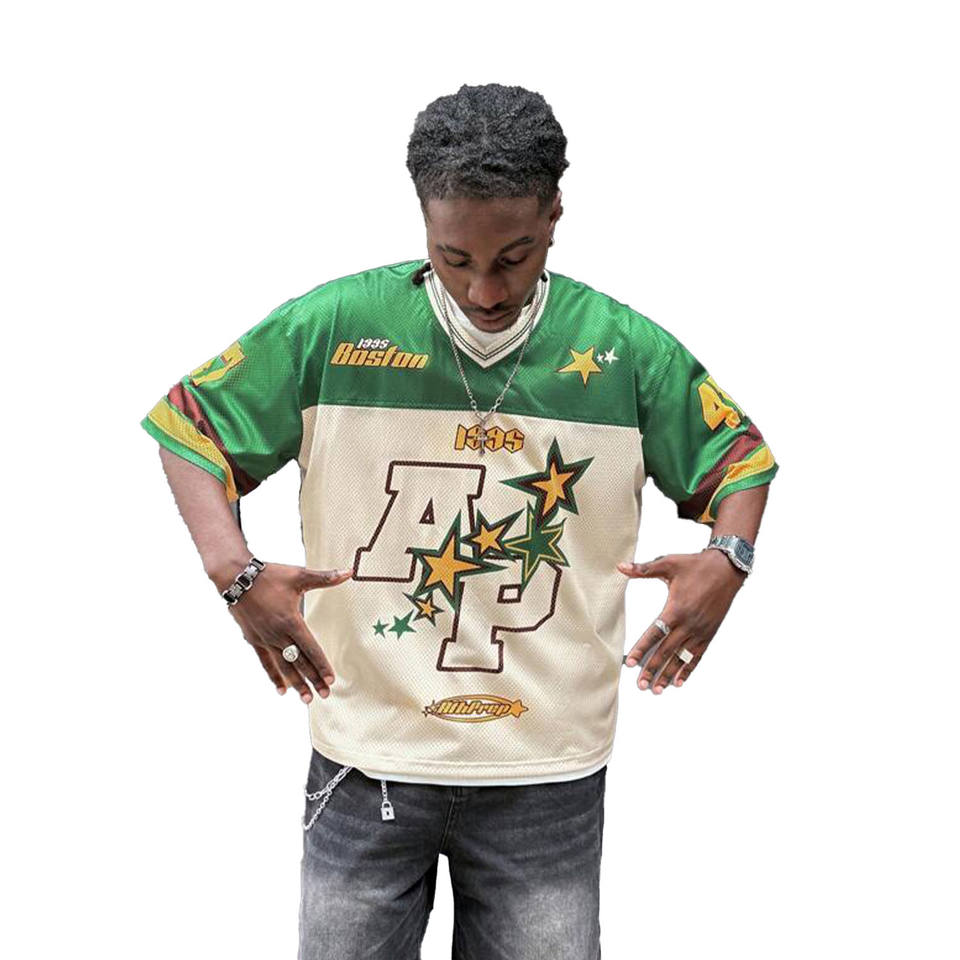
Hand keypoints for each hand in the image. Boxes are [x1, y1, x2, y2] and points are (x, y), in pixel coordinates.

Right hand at [225, 562, 353, 703]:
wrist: (236, 577)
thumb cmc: (270, 575)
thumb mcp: (299, 575)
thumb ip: (325, 577)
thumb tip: (349, 571)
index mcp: (290, 621)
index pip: (310, 648)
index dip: (321, 665)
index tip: (331, 679)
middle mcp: (277, 634)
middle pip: (298, 662)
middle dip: (312, 679)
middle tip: (324, 695)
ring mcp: (264, 639)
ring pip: (283, 666)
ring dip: (296, 683)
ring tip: (306, 699)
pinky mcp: (253, 640)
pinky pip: (265, 662)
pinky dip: (274, 676)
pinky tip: (282, 690)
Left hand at [617, 549, 745, 693]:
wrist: (727, 568)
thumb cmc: (696, 565)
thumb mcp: (668, 563)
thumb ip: (643, 569)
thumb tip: (620, 566)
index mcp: (676, 609)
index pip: (654, 634)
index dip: (641, 650)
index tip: (629, 663)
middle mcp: (689, 624)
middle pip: (667, 652)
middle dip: (652, 669)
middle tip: (640, 685)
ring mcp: (700, 631)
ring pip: (681, 658)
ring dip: (668, 675)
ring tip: (656, 690)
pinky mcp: (710, 634)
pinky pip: (697, 656)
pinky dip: (687, 670)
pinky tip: (678, 682)